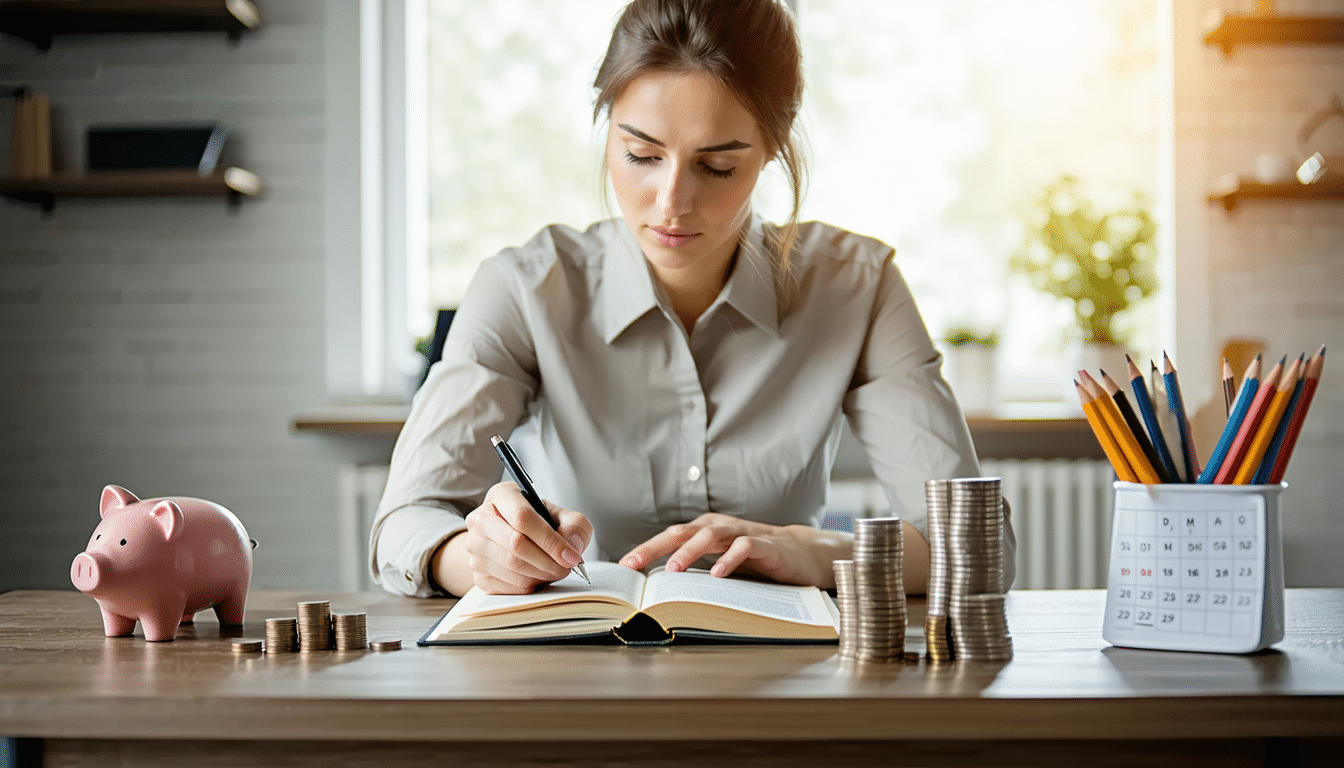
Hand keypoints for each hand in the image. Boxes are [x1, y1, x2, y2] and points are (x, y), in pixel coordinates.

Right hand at [460, 482, 592, 594]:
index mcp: (502, 495)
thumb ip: (575, 525)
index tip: (570, 555)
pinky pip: (507, 585)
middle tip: (566, 567)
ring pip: (512, 566)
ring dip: (541, 574)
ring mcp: (474, 547)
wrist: (510, 541)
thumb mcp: (560, 516)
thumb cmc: (538, 525)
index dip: (549, 539)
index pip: (522, 516)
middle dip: (548, 560)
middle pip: (515, 544)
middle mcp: (480, 519)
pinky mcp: (477, 573)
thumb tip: (573, 546)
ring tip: (555, 571)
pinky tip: (538, 577)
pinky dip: (530, 585)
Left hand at [618, 513, 848, 588]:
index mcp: (705, 531)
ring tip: (672, 569)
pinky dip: (730, 559)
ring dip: (689, 551)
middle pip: (681, 532)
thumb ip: (696, 572)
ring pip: (710, 536)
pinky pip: (744, 547)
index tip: (623, 568)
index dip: (645, 549)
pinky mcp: (765, 544)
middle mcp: (720, 528)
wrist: (801, 554)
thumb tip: (659, 592)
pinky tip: (717, 574)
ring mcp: (742, 533)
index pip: (669, 538)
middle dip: (654, 547)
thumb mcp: (721, 565)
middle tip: (633, 564)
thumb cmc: (755, 561)